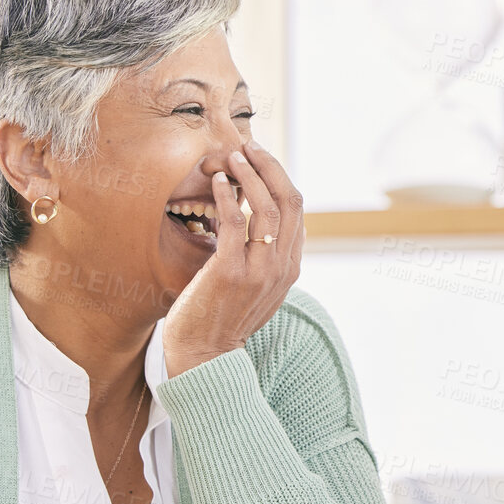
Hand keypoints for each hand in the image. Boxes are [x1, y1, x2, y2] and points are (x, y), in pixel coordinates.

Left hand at [163, 140, 304, 376]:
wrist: (206, 355)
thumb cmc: (224, 318)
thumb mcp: (257, 287)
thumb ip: (264, 258)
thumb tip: (257, 222)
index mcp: (290, 267)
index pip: (296, 211)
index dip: (280, 178)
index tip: (260, 160)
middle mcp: (281, 266)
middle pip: (289, 202)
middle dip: (270, 167)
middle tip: (249, 147)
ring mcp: (259, 270)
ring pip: (266, 208)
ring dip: (250, 175)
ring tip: (233, 156)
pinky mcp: (230, 272)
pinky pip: (234, 223)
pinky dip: (228, 196)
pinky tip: (218, 182)